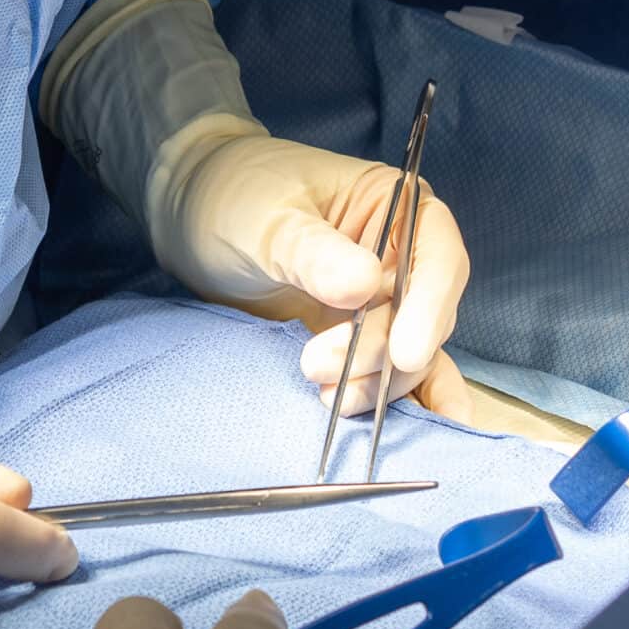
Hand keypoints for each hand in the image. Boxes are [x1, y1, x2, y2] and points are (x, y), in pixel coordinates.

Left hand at [152, 133, 474, 420]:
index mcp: (397, 206)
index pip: (438, 257)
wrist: (190, 217)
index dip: (430, 308)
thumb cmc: (234, 195)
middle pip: (423, 316)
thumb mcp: (268, 219)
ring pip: (406, 355)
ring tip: (327, 397)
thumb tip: (364, 286)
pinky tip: (403, 433)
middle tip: (317, 366)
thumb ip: (314, 253)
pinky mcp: (354, 339)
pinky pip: (385, 373)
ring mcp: (379, 302)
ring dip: (377, 385)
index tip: (405, 353)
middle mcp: (401, 257)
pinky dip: (391, 401)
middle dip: (381, 352)